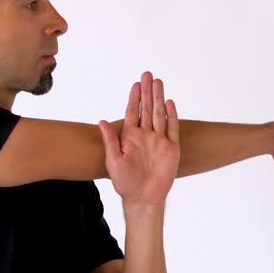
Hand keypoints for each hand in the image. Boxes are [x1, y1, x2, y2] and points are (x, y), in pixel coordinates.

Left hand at [98, 71, 179, 206]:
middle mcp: (145, 135)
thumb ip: (110, 140)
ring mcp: (159, 141)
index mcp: (130, 137)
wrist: (143, 197)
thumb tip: (101, 121)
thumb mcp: (113, 160)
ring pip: (159, 114)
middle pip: (147, 109)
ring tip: (159, 82)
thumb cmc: (125, 182)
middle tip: (148, 74)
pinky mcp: (171, 149)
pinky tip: (170, 103)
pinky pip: (172, 129)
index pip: (133, 112)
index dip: (135, 98)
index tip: (136, 84)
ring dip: (159, 98)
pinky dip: (171, 116)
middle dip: (148, 92)